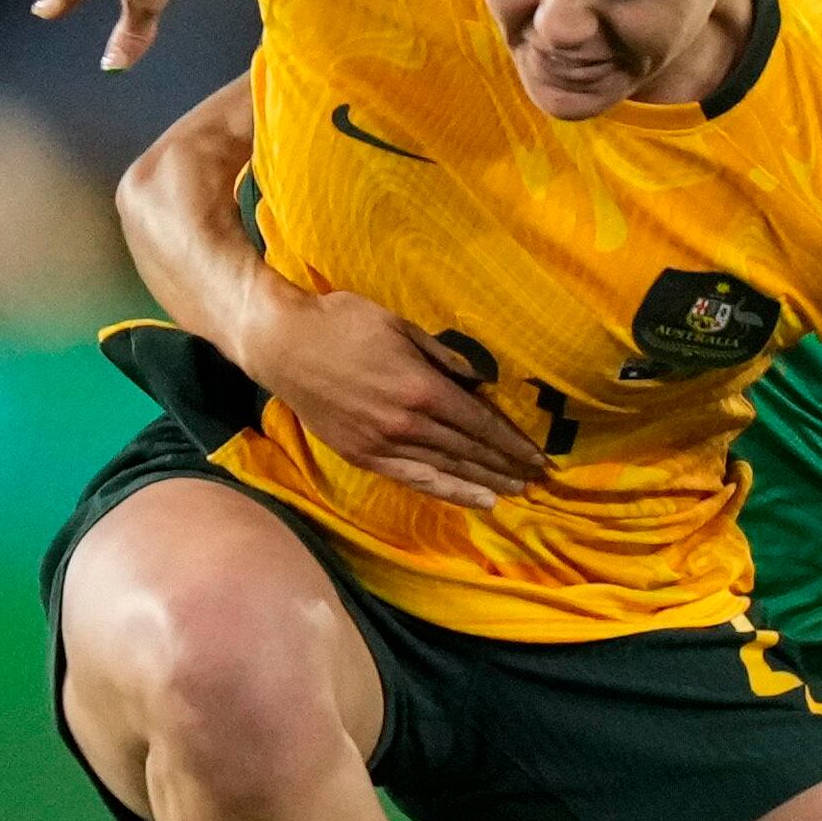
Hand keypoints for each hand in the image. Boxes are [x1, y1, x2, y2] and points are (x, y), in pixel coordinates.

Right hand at [246, 282, 546, 508]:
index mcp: (422, 388)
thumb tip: (480, 382)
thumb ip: (444, 356)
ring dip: (484, 482)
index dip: (512, 442)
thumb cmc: (342, 322)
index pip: (480, 424)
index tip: (539, 456)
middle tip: (537, 478)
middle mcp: (408, 423)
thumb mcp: (401, 325)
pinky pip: (414, 479)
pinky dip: (446, 490)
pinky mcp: (363, 455)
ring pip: (446, 469)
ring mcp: (383, 444)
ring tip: (514, 492)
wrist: (282, 344)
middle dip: (506, 465)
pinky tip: (472, 497)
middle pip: (469, 451)